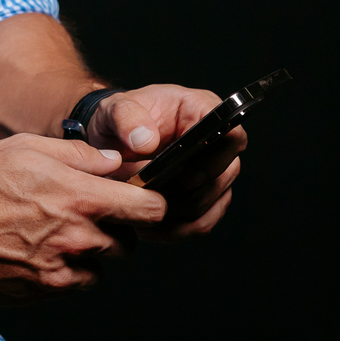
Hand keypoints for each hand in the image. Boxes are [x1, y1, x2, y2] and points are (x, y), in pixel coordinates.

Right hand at [0, 133, 166, 304]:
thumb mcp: (24, 148)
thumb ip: (78, 155)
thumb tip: (113, 161)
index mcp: (78, 198)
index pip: (149, 209)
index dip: (151, 204)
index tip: (141, 200)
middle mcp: (76, 238)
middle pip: (128, 243)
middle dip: (114, 230)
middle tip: (84, 214)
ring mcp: (60, 272)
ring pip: (100, 268)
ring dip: (89, 255)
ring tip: (54, 235)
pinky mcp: (41, 294)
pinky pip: (72, 286)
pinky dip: (65, 273)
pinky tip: (36, 253)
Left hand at [87, 85, 244, 239]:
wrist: (108, 140)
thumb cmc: (118, 119)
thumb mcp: (113, 110)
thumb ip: (125, 118)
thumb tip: (147, 142)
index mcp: (201, 110)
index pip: (230, 134)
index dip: (216, 160)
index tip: (186, 178)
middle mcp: (214, 142)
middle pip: (225, 176)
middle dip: (191, 196)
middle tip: (155, 202)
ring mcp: (211, 172)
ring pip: (213, 205)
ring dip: (181, 217)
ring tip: (146, 217)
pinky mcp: (201, 197)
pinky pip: (200, 223)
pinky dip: (176, 231)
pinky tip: (149, 228)